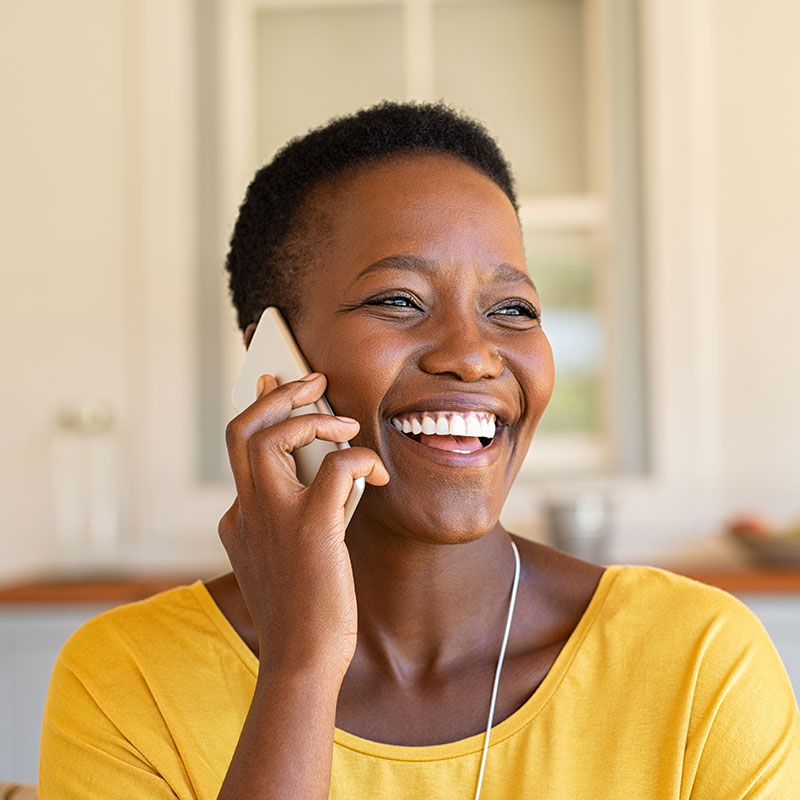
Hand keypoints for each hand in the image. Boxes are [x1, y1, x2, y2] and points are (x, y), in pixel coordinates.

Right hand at [219, 373, 388, 677]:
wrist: (302, 660)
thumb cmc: (303, 610)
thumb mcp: (282, 557)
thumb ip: (288, 516)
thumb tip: (324, 471)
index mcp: (238, 519)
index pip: (238, 448)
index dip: (258, 411)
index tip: (271, 385)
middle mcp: (246, 511)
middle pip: (242, 429)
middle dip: (276, 395)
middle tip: (311, 381)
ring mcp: (273, 517)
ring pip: (271, 436)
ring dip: (311, 417)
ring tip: (344, 424)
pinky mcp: (311, 527)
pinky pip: (334, 467)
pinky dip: (357, 458)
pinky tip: (376, 474)